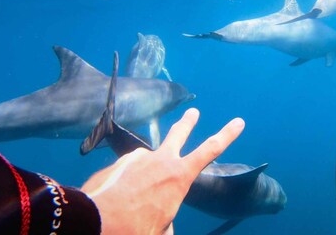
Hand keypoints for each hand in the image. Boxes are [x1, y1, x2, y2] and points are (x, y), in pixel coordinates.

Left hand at [81, 108, 244, 234]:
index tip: (238, 122)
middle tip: (193, 111)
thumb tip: (163, 219)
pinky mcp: (118, 163)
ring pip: (148, 162)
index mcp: (179, 176)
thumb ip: (167, 217)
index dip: (227, 135)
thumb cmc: (136, 227)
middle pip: (178, 133)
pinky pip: (128, 172)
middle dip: (188, 122)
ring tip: (137, 194)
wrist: (96, 221)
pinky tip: (119, 195)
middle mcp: (160, 160)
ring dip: (147, 172)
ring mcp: (137, 158)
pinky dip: (128, 182)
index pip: (211, 150)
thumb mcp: (163, 228)